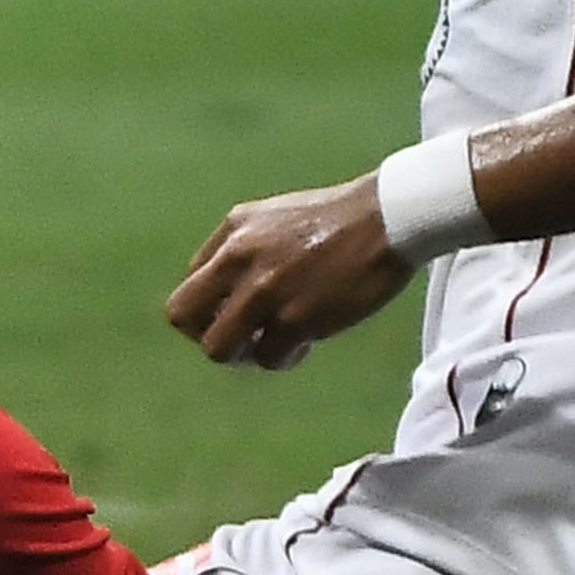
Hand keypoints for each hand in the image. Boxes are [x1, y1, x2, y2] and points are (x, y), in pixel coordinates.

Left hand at [166, 180, 416, 371]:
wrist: (390, 216)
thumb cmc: (337, 219)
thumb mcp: (273, 217)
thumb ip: (239, 249)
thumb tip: (219, 293)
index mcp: (232, 234)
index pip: (189, 286)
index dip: (208, 310)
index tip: (235, 315)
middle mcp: (239, 259)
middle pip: (183, 317)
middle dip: (205, 335)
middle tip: (236, 340)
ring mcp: (265, 291)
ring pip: (219, 348)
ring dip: (243, 355)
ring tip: (272, 344)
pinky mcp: (296, 317)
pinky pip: (269, 357)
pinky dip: (283, 358)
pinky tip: (303, 346)